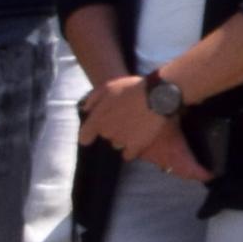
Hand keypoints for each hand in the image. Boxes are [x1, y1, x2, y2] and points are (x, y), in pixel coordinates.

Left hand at [82, 75, 210, 181]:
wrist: (157, 96)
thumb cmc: (132, 89)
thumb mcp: (108, 87)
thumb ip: (93, 99)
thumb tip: (86, 110)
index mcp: (97, 119)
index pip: (84, 137)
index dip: (88, 135)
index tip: (92, 134)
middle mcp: (107, 132)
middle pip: (105, 137)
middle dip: (112, 129)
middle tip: (124, 118)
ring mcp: (121, 141)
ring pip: (117, 144)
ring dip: (123, 138)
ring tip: (134, 125)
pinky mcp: (135, 147)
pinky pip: (128, 154)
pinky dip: (132, 148)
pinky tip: (139, 137)